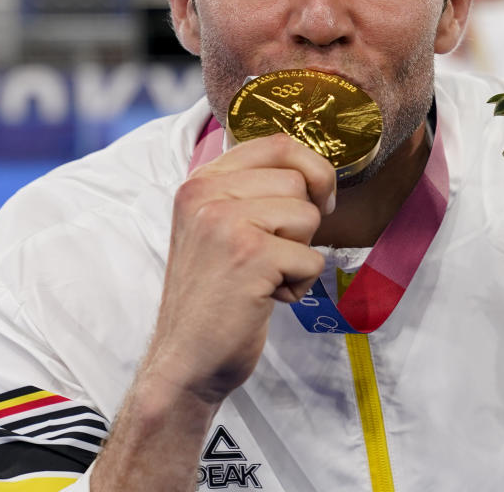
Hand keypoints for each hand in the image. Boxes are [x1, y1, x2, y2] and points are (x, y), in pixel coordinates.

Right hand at [145, 132, 335, 404]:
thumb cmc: (215, 295)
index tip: (315, 200)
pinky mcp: (249, 256)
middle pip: (299, 182)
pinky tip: (264, 298)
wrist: (186, 360)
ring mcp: (225, 223)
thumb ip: (252, 191)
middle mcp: (206, 194)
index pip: (278, 143)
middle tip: (268, 256)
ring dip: (299, 255)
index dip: (312, 169)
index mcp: (200, 181)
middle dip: (301, 224)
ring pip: (309, 216)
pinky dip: (299, 285)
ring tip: (263, 277)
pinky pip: (311, 258)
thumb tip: (317, 170)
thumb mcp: (219, 227)